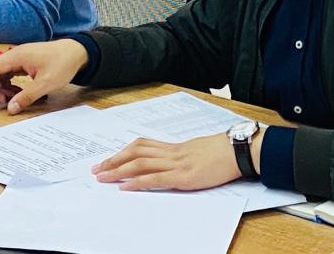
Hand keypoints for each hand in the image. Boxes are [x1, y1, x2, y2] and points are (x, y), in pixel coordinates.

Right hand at [0, 39, 89, 113]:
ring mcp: (18, 58)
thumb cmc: (63, 63)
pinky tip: (19, 93)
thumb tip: (11, 108)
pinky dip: (9, 85)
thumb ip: (27, 96)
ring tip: (13, 100)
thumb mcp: (46, 83)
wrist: (76, 52)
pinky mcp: (23, 62)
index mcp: (16, 57)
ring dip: (1, 88)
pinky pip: (8, 74)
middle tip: (3, 104)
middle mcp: (14, 55)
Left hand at [92, 133, 240, 190]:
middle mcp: (170, 153)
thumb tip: (167, 163)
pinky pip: (155, 179)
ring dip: (118, 171)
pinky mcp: (183, 177)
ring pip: (140, 164)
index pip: (140, 146)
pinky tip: (125, 187)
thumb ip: (179, 156)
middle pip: (134, 153)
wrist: (237, 151)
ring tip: (103, 178)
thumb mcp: (195, 152)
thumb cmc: (220, 153)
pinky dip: (137, 182)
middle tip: (96, 170)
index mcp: (172, 147)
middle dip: (113, 161)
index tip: (107, 159)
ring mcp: (176, 164)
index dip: (122, 152)